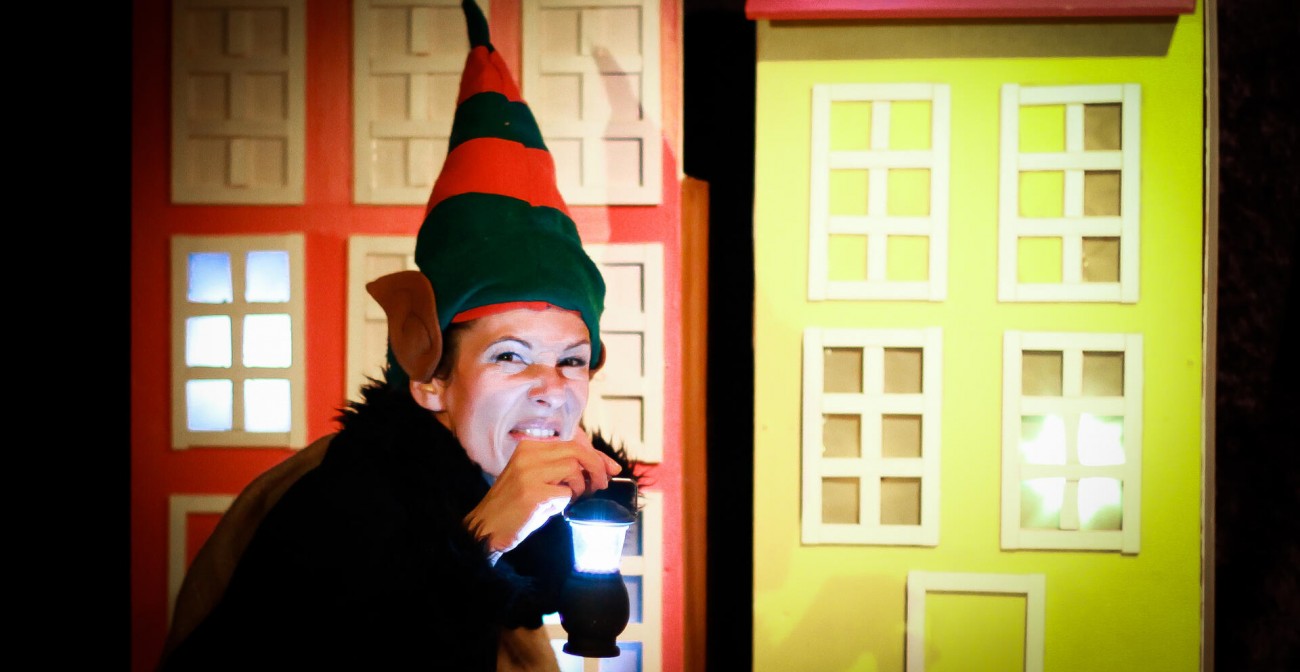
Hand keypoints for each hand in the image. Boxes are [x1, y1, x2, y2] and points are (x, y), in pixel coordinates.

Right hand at [463, 428, 621, 556]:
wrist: (486, 527)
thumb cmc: (515, 505)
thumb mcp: (535, 477)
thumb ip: (561, 467)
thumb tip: (602, 468)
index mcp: (528, 447)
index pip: (572, 442)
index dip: (597, 455)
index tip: (611, 469)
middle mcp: (528, 454)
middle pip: (577, 451)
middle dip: (597, 468)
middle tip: (600, 485)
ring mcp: (529, 473)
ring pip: (574, 469)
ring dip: (580, 487)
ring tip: (571, 499)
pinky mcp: (533, 493)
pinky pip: (565, 493)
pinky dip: (566, 502)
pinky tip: (554, 508)